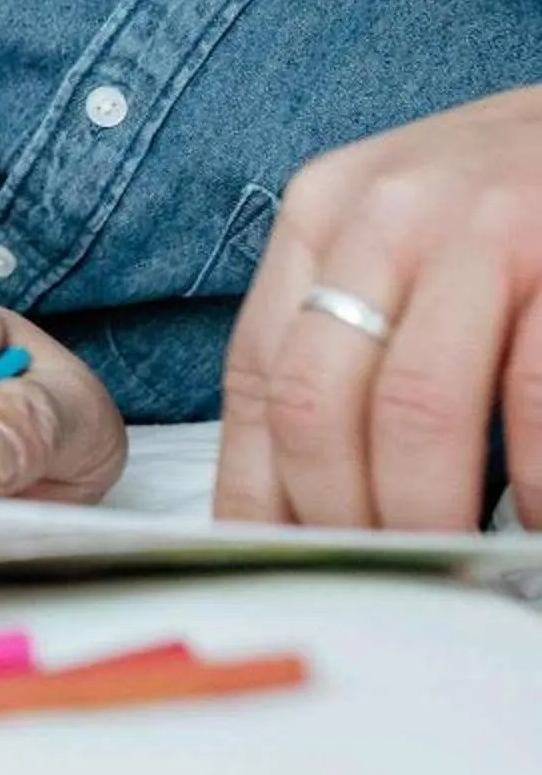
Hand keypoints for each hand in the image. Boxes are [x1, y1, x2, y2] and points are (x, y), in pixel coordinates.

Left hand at [215, 88, 541, 530]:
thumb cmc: (523, 197)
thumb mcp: (407, 232)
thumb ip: (352, 329)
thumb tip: (300, 489)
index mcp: (324, 209)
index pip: (259, 376)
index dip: (259, 488)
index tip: (273, 563)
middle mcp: (387, 212)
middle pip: (319, 403)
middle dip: (340, 518)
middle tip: (377, 578)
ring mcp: (484, 230)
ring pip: (415, 413)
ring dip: (429, 514)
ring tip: (452, 564)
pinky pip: (531, 403)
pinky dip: (531, 485)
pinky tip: (534, 520)